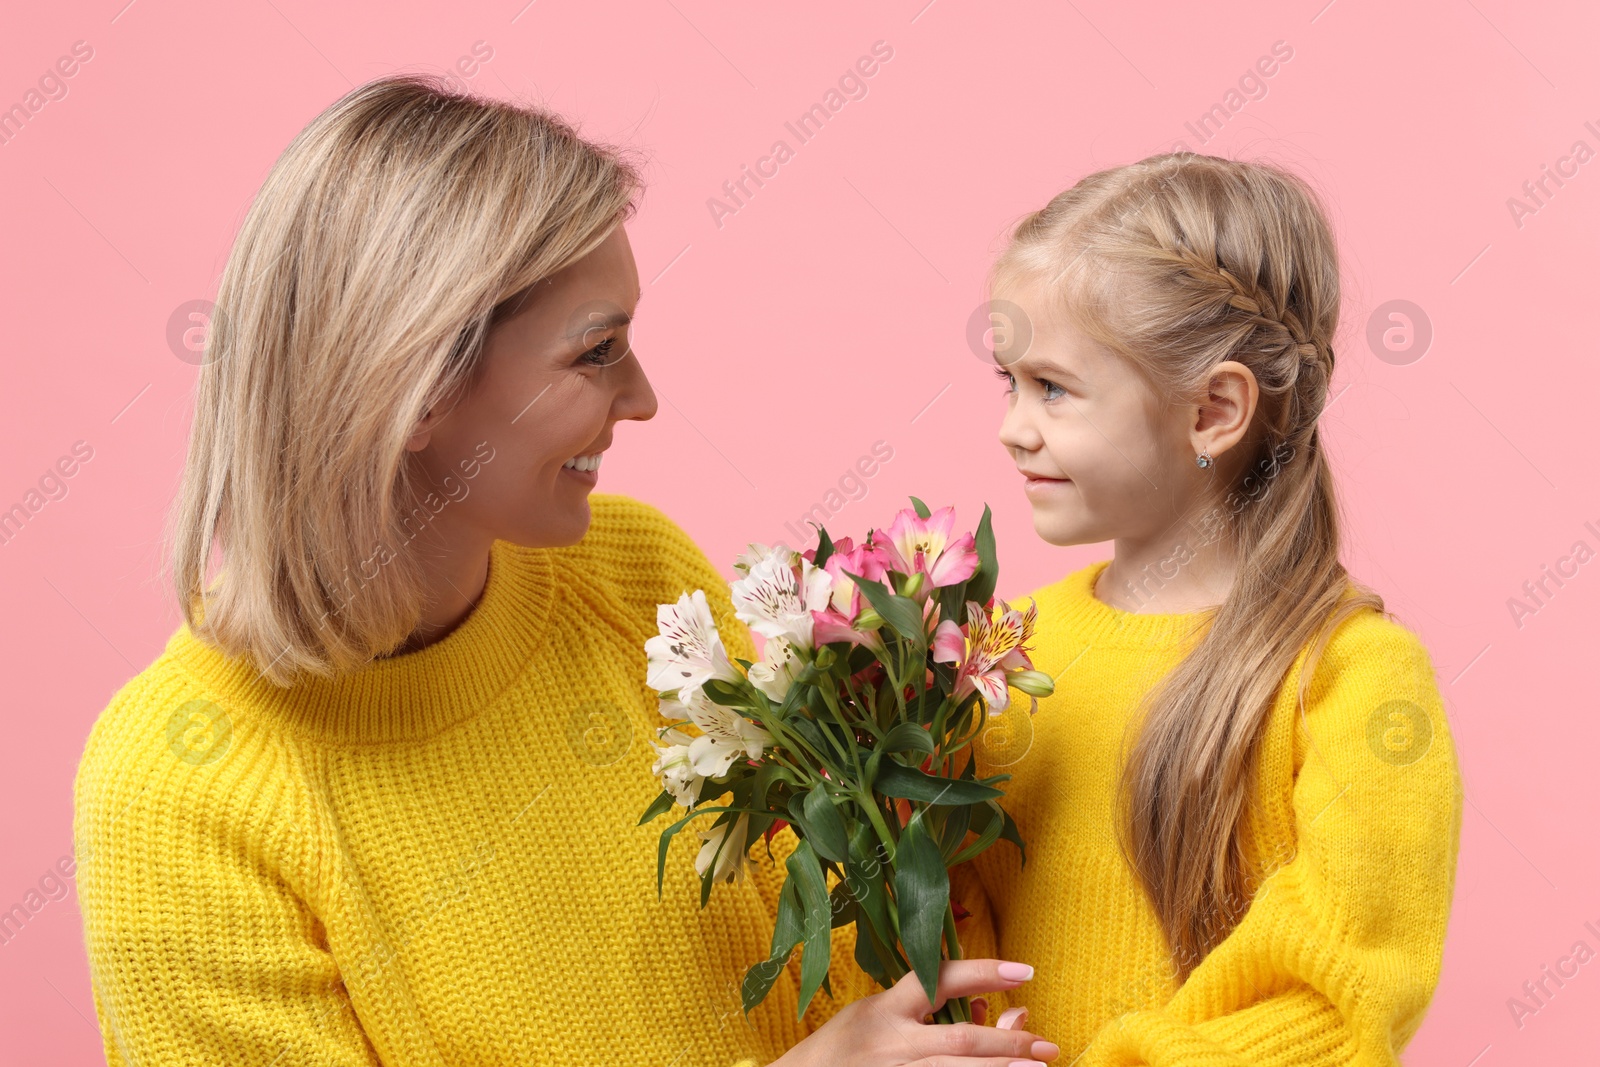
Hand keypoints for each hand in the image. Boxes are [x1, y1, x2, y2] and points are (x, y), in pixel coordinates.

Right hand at [772, 958, 1058, 1066]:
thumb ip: (928, 1010)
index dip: (983, 972)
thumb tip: (993, 1007)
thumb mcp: (877, 1015)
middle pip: (961, 1040)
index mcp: (885, 1010)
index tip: (1024, 971)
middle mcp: (892, 1043)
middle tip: (1047, 1046)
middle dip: (1009, 1043)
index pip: (938, 979)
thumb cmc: (841, 1047)